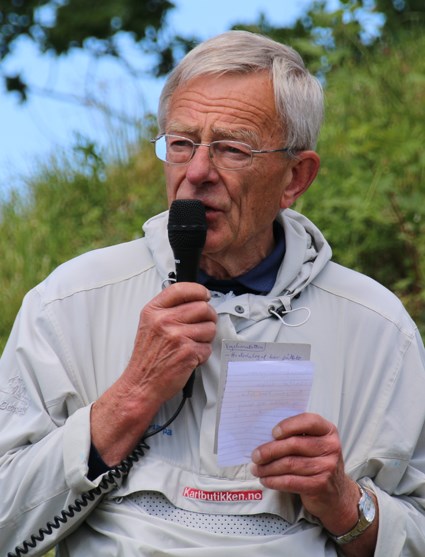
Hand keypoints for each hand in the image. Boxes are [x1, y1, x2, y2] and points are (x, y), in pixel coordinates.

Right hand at [91, 282, 216, 464]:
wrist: (141, 384)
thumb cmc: (147, 357)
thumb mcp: (149, 325)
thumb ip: (168, 310)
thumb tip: (195, 299)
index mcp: (153, 311)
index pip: (181, 288)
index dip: (198, 290)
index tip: (204, 295)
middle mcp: (164, 320)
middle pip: (203, 307)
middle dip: (208, 317)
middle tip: (202, 325)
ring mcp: (176, 336)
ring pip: (210, 327)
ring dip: (206, 337)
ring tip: (192, 344)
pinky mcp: (188, 352)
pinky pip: (208, 347)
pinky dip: (203, 354)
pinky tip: (190, 357)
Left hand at [250, 412, 359, 532]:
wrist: (336, 494)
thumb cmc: (317, 462)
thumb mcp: (315, 444)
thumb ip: (297, 436)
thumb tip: (264, 436)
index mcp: (328, 430)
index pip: (309, 421)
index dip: (289, 425)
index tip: (272, 433)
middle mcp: (331, 447)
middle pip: (294, 445)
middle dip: (269, 450)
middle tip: (255, 456)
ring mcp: (327, 467)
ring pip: (289, 464)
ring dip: (268, 467)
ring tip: (256, 469)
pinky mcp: (320, 485)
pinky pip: (290, 481)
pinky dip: (274, 481)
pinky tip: (265, 480)